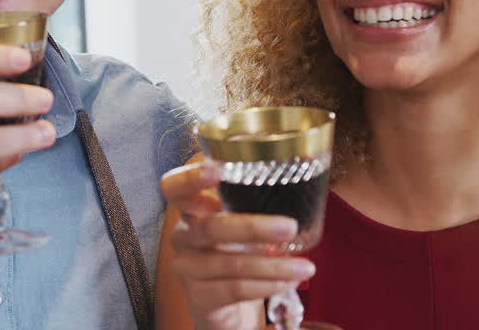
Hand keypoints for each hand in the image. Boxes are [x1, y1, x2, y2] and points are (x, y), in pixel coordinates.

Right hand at [161, 162, 315, 329]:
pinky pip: (234, 289)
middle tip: (290, 227)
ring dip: (272, 266)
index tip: (218, 170)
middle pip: (210, 227)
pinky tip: (289, 281)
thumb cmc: (237, 254)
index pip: (173, 188)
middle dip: (253, 227)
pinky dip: (267, 285)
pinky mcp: (199, 297)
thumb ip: (255, 202)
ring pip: (229, 263)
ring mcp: (186, 268)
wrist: (226, 308)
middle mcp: (182, 236)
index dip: (190, 178)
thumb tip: (302, 175)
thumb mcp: (241, 225)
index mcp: (189, 210)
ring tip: (305, 266)